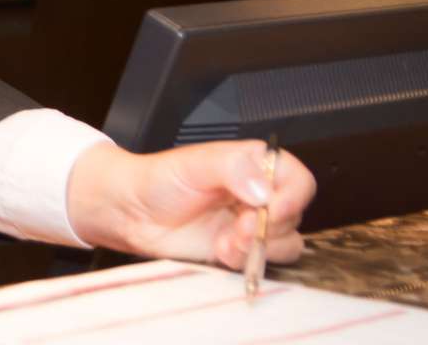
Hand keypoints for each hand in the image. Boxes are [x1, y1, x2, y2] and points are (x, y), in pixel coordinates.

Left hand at [66, 140, 315, 268]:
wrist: (130, 211)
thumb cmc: (158, 180)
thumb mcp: (194, 164)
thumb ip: (232, 169)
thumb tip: (263, 190)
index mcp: (253, 166)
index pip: (296, 179)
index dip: (293, 195)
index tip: (274, 207)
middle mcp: (257, 196)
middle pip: (294, 215)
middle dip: (270, 225)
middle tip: (240, 226)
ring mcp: (249, 226)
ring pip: (286, 243)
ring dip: (260, 246)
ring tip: (227, 241)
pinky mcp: (238, 251)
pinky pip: (262, 263)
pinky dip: (246, 261)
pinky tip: (219, 251)